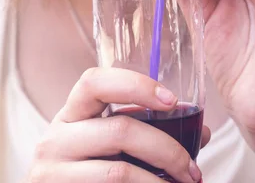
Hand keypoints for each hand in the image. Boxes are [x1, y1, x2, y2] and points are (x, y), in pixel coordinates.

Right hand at [25, 67, 208, 182]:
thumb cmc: (88, 169)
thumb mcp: (106, 145)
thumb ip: (146, 132)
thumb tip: (200, 133)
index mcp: (72, 114)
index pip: (94, 82)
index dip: (136, 85)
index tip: (172, 101)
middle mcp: (56, 138)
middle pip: (119, 130)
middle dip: (167, 150)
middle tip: (192, 170)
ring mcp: (54, 170)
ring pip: (119, 171)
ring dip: (159, 182)